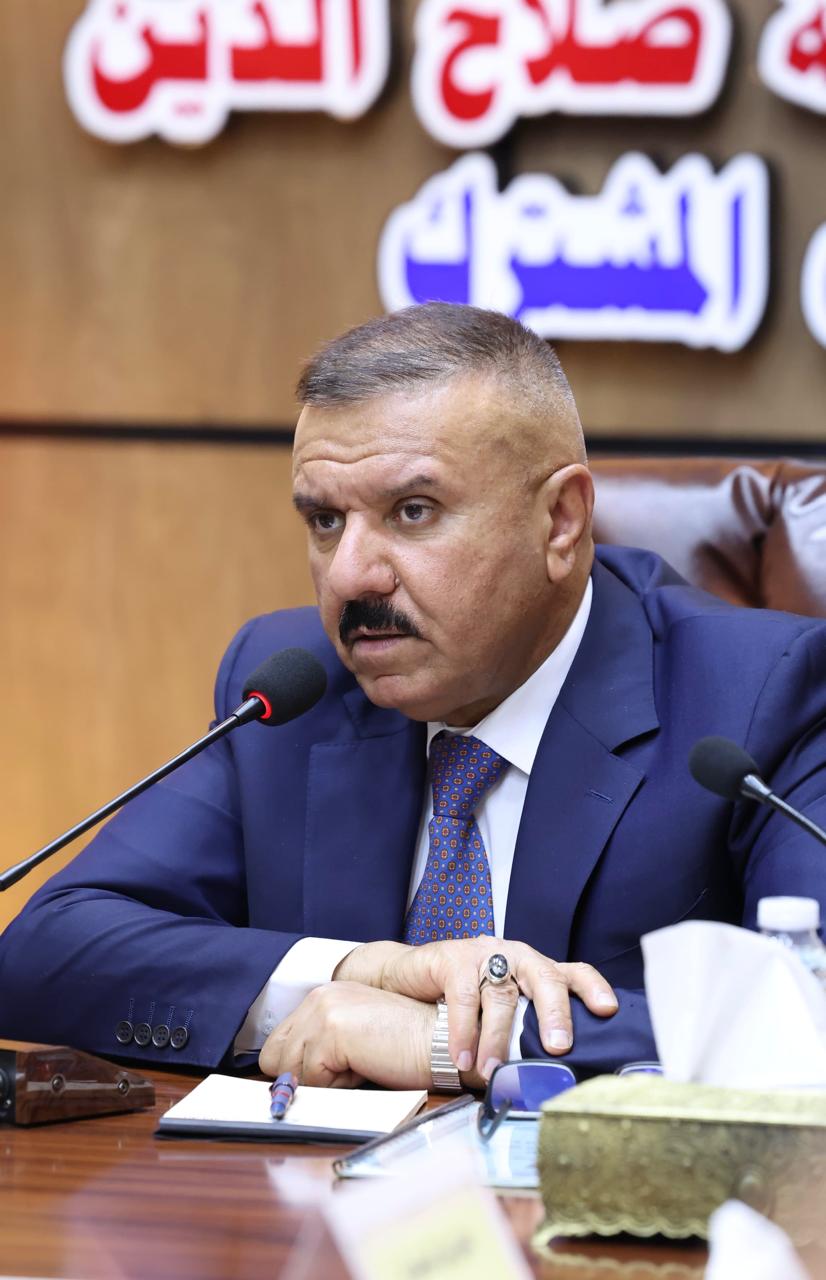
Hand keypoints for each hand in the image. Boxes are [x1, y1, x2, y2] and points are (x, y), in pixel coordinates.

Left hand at [258, 981, 436, 1088]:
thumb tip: (287, 1085)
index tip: (325, 1076)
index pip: (278, 1043)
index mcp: (325, 995)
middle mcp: (320, 995)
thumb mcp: (354, 1041)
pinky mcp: (332, 1030)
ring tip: (361, 1064)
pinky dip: (339, 1085)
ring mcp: (324, 1010)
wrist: (439, 1041)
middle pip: (274, 1058)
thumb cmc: (406, 1046)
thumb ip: (321, 1049)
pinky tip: (367, 1065)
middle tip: (347, 1070)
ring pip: (291, 1072)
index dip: (297, 1069)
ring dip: (325, 1081)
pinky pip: (313, 1079)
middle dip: (305, 1076)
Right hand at [335, 937, 616, 1078]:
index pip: (573, 972)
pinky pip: (463, 996)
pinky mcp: (453, 958)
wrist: (409, 977)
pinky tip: (461, 1058)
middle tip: (559, 1045)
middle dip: (555, 1011)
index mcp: (536, 969)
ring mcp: (485, 954)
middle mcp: (517, 956)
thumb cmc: (464, 998)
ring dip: (496, 1038)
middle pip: (545, 977)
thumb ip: (523, 1031)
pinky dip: (463, 1031)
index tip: (607, 1011)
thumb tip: (551, 1079)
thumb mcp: (499, 1010)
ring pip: (501, 995)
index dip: (592, 988)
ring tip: (491, 1070)